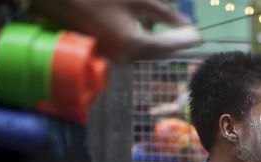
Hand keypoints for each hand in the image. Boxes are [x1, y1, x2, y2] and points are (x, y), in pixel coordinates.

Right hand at [32, 0, 201, 62]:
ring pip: (146, 53)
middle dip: (175, 43)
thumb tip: (186, 25)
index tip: (200, 36)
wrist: (59, 0)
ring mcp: (116, 58)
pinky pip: (133, 50)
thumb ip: (164, 15)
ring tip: (174, 31)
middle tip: (190, 33)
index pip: (169, 46)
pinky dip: (144, 41)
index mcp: (134, 44)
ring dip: (160, 43)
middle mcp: (126, 57)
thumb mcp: (137, 0)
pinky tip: (149, 30)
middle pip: (159, 53)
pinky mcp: (108, 53)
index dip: (186, 40)